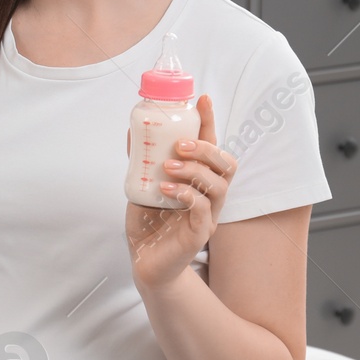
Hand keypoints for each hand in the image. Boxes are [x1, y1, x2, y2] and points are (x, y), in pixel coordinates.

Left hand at [124, 94, 237, 290]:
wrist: (144, 261)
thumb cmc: (149, 223)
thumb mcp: (142, 185)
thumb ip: (142, 161)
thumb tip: (132, 129)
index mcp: (200, 180)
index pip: (213, 146)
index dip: (210, 122)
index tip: (201, 99)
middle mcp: (210, 196)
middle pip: (227, 164)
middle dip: (206, 148)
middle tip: (179, 145)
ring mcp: (209, 215)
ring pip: (218, 185)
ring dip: (195, 170)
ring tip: (168, 167)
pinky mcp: (200, 234)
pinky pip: (203, 210)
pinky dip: (186, 194)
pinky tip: (167, 189)